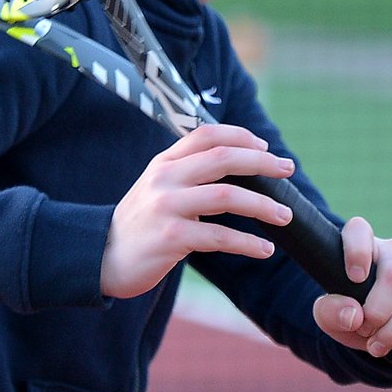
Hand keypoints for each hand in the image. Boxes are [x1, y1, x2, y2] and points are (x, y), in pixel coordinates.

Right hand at [101, 124, 294, 298]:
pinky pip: (219, 237)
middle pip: (222, 158)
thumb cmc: (141, 223)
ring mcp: (167, 207)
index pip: (207, 134)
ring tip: (285, 216)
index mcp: (164, 162)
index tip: (266, 149)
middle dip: (262, 163)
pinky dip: (248, 243)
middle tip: (289, 170)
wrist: (102, 257)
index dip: (241, 136)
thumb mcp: (158, 187)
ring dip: (263, 206)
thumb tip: (238, 164)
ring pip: (226, 196)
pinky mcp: (171, 238)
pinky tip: (265, 250)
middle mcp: (165, 178)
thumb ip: (189, 173)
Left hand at [311, 217, 391, 364]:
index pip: (359, 232)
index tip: (354, 278)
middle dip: (379, 315)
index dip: (357, 252)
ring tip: (380, 349)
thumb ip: (330, 312)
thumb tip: (354, 315)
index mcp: (362, 245)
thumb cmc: (349, 310)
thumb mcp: (327, 315)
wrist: (378, 326)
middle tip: (366, 334)